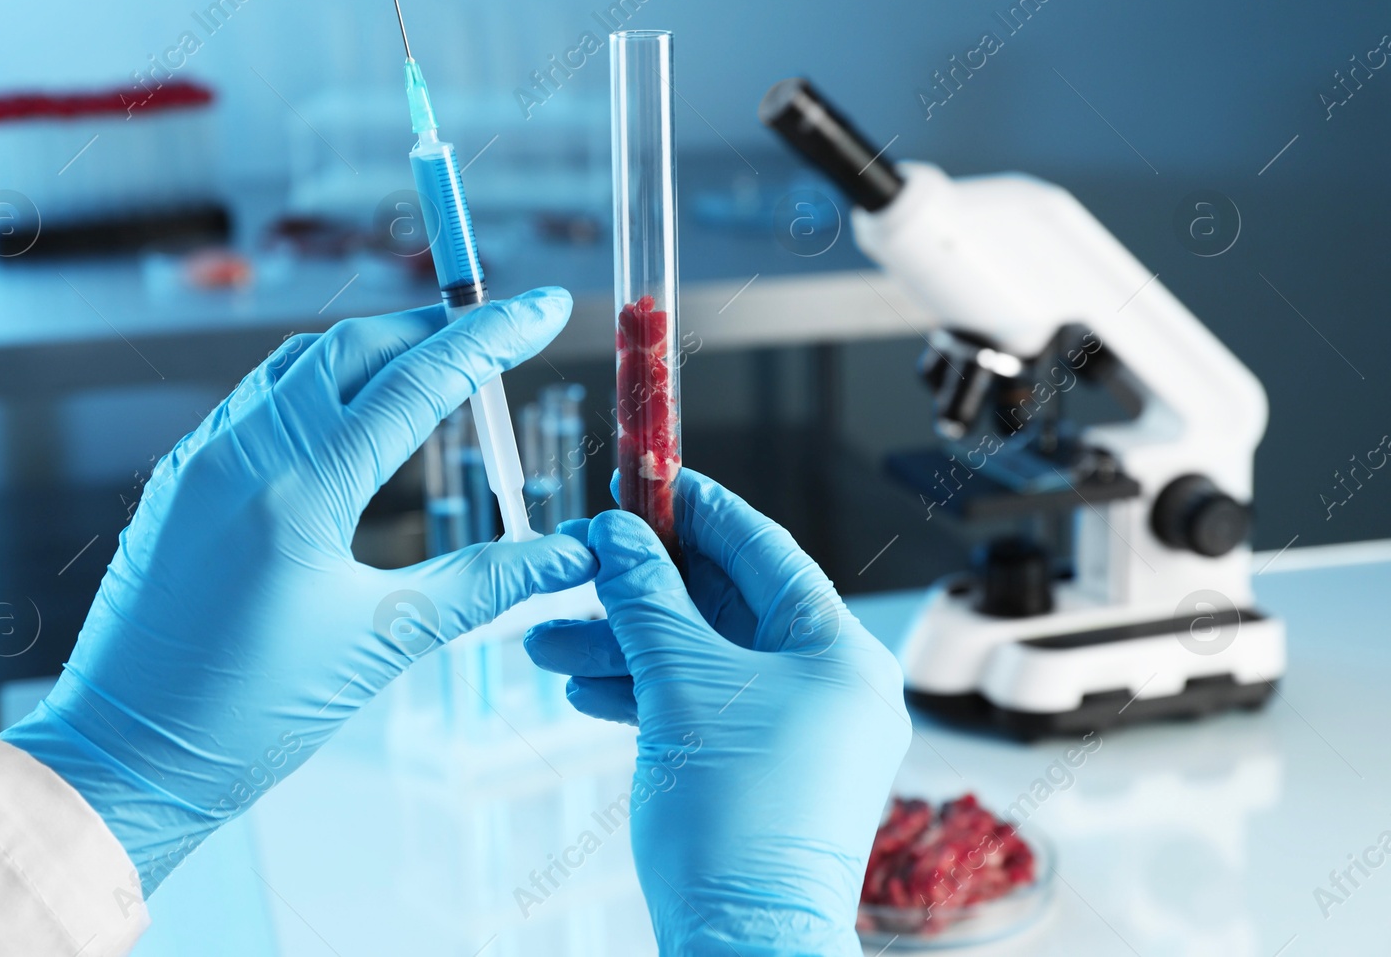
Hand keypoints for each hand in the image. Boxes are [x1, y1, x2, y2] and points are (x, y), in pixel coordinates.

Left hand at [1, 289, 596, 893]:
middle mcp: (240, 452)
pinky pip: (258, 400)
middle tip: (499, 335)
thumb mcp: (381, 644)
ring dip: (374, 351)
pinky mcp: (178, 481)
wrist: (120, 760)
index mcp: (297, 488)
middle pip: (355, 348)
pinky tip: (352, 416)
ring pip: (300, 364)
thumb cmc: (245, 717)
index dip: (491, 338)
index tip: (543, 306)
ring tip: (436, 367)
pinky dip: (320, 386)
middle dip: (434, 330)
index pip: (417, 382)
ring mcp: (199, 460)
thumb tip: (567, 554)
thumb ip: (483, 583)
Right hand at [524, 470, 910, 955]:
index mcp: (838, 653)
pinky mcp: (763, 776)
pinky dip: (646, 694)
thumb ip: (649, 600)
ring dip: (628, 646)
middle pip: (727, 607)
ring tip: (552, 639)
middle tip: (583, 561)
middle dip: (642, 589)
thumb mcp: (680, 686)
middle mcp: (831, 689)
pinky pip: (703, 709)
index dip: (700, 510)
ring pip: (704, 662)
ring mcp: (800, 735)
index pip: (765, 551)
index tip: (648, 480)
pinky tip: (585, 688)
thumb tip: (622, 536)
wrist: (742, 946)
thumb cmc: (735, 820)